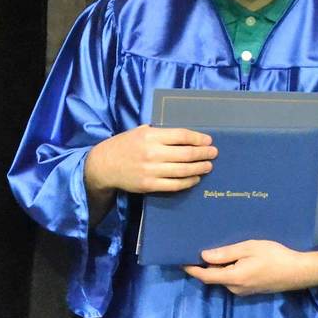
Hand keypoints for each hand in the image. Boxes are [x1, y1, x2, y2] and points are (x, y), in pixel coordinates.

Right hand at [85, 126, 216, 194]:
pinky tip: (195, 178)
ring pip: (182, 170)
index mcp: (150, 136)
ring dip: (199, 168)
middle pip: (186, 153)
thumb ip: (160, 133)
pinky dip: (188, 182)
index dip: (198, 138)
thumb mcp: (140, 131)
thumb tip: (184, 136)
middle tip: (213, 153)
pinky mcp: (149, 185)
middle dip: (203, 153)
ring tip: (208, 166)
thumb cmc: (124, 145)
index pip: (181, 135)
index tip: (208, 140)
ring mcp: (151, 170)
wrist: (104, 165)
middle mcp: (152, 153)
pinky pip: (174, 185)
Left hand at [183, 240, 317, 295]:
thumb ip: (226, 253)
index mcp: (233, 278)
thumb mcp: (249, 249)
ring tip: (215, 249)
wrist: (299, 272)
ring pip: (223, 278)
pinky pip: (233, 280)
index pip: (204, 276)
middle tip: (197, 248)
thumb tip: (204, 256)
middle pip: (213, 277)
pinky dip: (228, 270)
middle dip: (204, 265)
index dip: (191, 269)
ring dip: (217, 267)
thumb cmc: (275, 256)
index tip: (180, 259)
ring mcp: (243, 291)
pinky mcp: (251, 290)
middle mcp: (235, 288)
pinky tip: (232, 258)